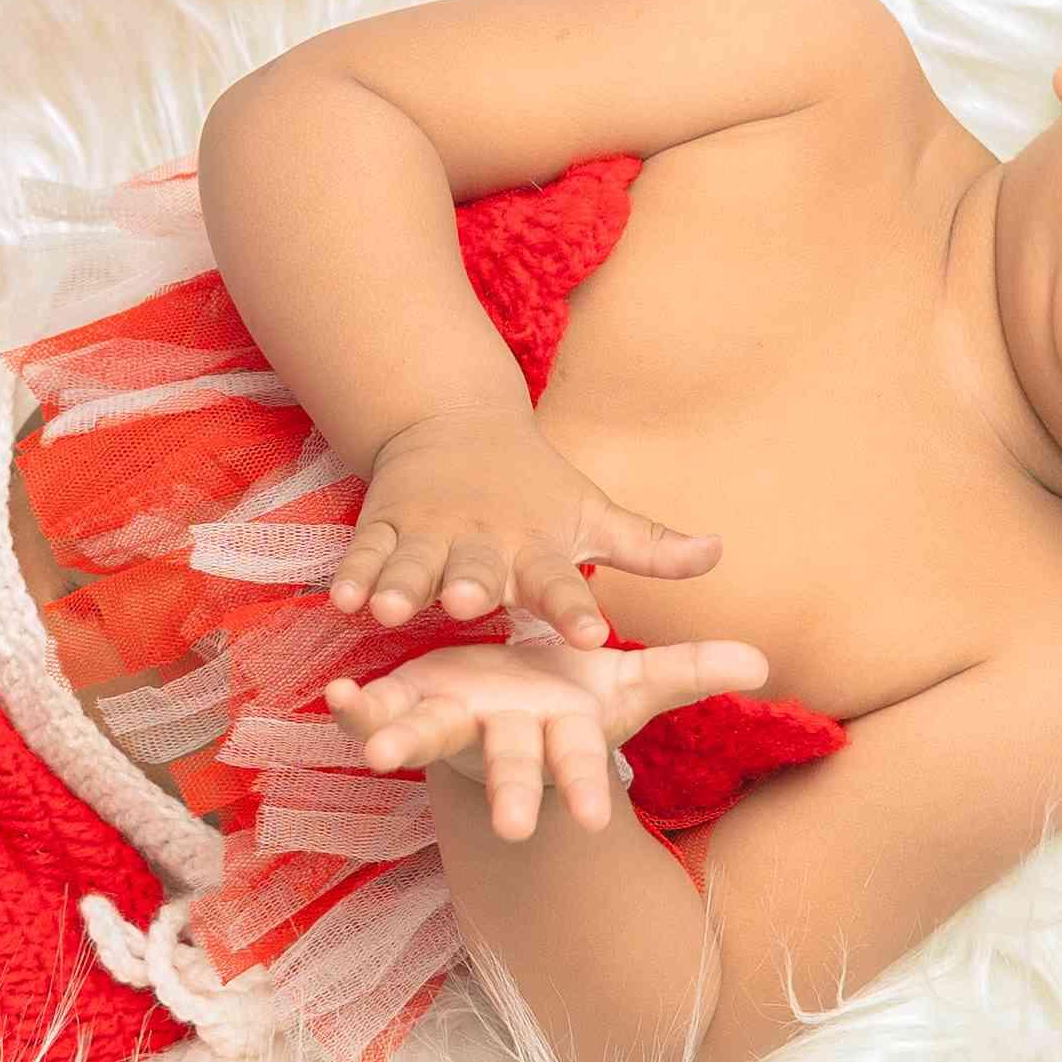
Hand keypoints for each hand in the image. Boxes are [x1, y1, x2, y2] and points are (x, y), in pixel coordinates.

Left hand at [325, 632, 778, 842]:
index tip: (600, 820)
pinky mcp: (407, 704)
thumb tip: (759, 661)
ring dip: (400, 744)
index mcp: (559, 730)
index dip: (589, 787)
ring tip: (371, 754)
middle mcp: (503, 735)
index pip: (580, 763)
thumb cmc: (571, 693)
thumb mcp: (629, 680)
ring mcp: (451, 723)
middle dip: (511, 793)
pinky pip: (375, 709)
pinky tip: (334, 696)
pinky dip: (353, 708)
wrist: (505, 700)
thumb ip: (689, 669)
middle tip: (512, 828)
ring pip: (427, 737)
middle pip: (509, 766)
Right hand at [328, 419, 722, 643]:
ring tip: (391, 609)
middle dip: (474, 586)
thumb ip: (650, 546)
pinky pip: (366, 555)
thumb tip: (719, 553)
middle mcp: (484, 542)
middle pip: (480, 569)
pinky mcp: (385, 527)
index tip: (596, 639)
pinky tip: (342, 600)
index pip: (564, 581)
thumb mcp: (593, 514)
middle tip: (473, 604)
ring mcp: (430, 534)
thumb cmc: (536, 486)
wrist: (454, 422)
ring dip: (404, 584)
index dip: (578, 609)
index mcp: (537, 546)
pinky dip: (354, 575)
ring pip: (416, 563)